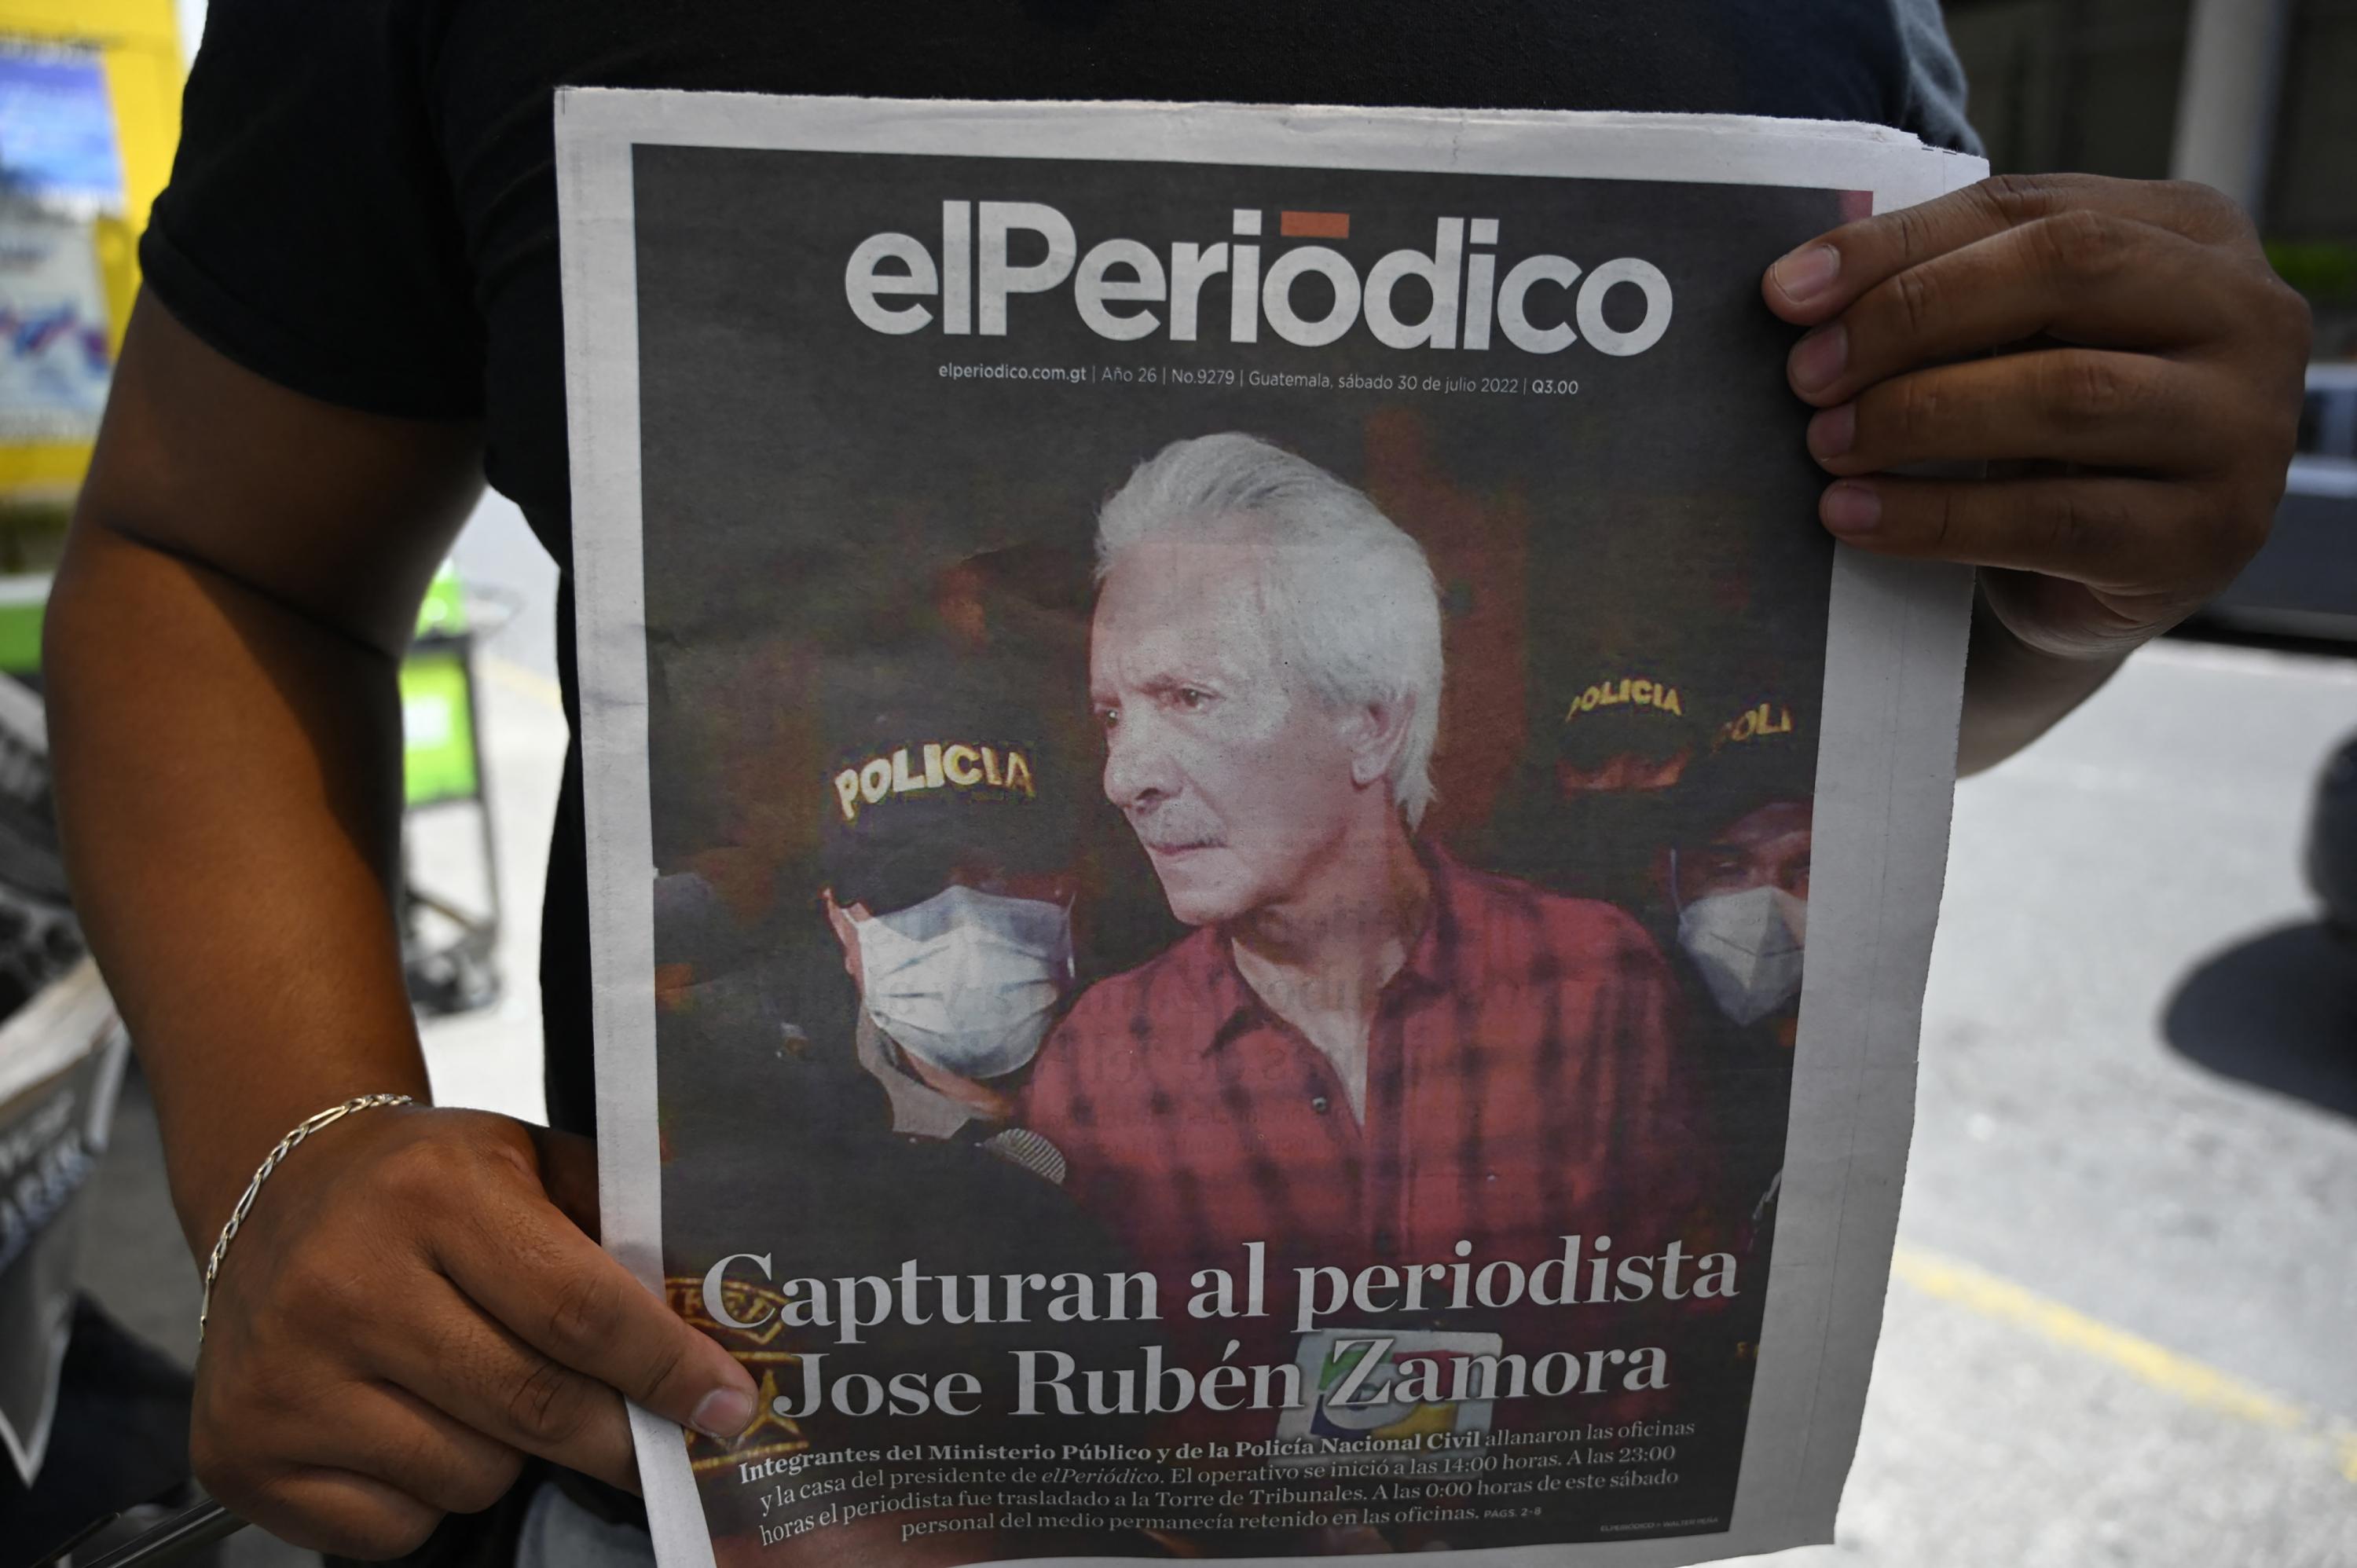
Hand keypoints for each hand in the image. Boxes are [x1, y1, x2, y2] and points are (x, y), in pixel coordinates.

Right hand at [191, 1106, 758, 1557]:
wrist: (278, 1189)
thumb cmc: (423, 1182)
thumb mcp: (529, 1160)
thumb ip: (619, 1225)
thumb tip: (713, 1324)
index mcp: (431, 1194)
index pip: (579, 1307)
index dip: (666, 1368)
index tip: (727, 1406)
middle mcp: (345, 1285)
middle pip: (532, 1404)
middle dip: (618, 1436)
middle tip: (656, 1443)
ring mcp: (284, 1378)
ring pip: (470, 1475)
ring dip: (509, 1455)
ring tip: (480, 1391)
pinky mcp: (243, 1454)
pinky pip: (395, 1527)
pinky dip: (426, 1495)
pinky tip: (408, 1426)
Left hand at [1762, 172, 2311, 660]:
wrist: (2097, 577)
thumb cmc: (2044, 431)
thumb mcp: (2010, 340)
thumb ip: (1941, 288)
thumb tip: (1800, 285)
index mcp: (2192, 234)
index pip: (2030, 209)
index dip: (1897, 245)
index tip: (1785, 293)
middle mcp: (2245, 314)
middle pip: (2067, 271)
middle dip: (1912, 318)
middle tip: (1806, 376)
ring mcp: (2243, 428)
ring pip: (2067, 395)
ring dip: (1919, 416)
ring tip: (1825, 444)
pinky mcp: (2205, 537)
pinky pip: (2052, 519)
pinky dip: (1935, 517)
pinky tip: (1853, 516)